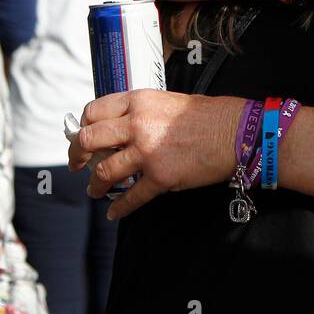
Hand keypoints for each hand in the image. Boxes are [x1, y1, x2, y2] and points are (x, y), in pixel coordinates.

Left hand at [67, 90, 240, 219]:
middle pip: (90, 140)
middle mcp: (137, 124)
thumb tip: (116, 131)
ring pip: (105, 171)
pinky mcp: (160, 177)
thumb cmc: (206, 116)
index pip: (93, 111)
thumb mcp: (165, 102)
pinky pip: (131, 196)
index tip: (81, 137)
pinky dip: (119, 207)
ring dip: (96, 184)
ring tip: (95, 190)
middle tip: (77, 164)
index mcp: (138, 101)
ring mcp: (147, 152)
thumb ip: (139, 113)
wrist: (236, 132)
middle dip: (78, 155)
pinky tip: (114, 212)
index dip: (82, 127)